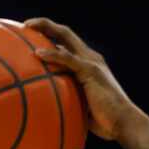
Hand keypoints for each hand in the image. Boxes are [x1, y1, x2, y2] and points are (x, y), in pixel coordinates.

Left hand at [24, 17, 134, 140]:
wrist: (122, 123)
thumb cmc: (102, 121)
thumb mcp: (80, 106)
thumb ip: (67, 99)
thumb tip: (48, 108)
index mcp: (87, 64)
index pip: (67, 44)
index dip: (50, 37)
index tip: (30, 37)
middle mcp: (89, 58)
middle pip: (65, 33)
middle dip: (45, 25)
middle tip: (25, 25)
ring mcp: (91, 62)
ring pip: (65, 37)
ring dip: (46, 29)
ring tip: (27, 27)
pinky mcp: (90, 71)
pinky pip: (68, 59)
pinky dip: (52, 55)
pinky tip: (37, 53)